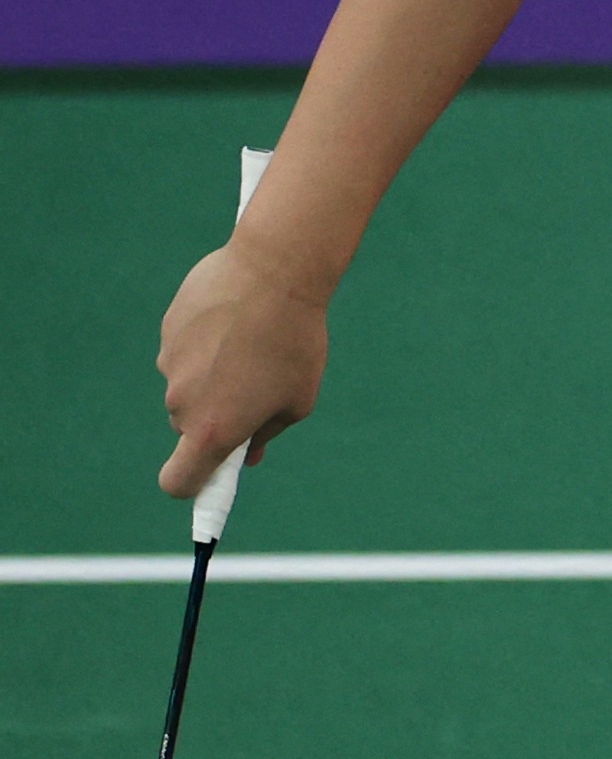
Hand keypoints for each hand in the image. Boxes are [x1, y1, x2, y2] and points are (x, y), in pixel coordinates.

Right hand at [157, 241, 328, 497]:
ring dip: (214, 374)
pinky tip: (237, 317)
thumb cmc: (295, 340)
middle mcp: (181, 404)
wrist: (275, 272)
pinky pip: (186, 348)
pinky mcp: (167, 331)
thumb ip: (266, 433)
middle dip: (219, 415)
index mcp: (212, 430)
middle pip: (191, 427)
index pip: (178, 482)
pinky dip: (206, 341)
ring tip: (253, 341)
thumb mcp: (298, 397)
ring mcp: (168, 366)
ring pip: (189, 384)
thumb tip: (248, 454)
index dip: (193, 486)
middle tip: (257, 385)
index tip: (211, 476)